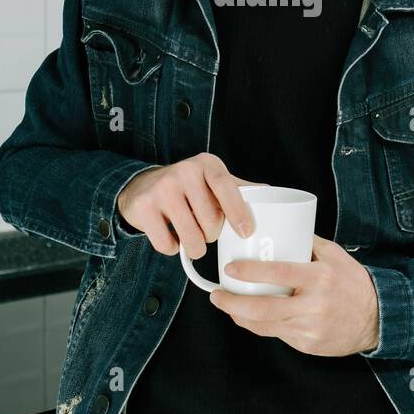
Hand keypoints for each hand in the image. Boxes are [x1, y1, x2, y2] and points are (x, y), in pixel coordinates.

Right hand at [116, 153, 261, 257]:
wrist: (142, 186)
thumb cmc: (187, 187)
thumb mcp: (212, 179)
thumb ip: (238, 188)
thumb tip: (270, 193)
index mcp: (207, 164)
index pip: (227, 187)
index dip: (238, 211)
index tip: (246, 232)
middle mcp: (184, 171)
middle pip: (211, 221)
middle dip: (212, 235)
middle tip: (205, 229)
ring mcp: (162, 188)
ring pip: (191, 237)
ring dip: (195, 247)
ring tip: (190, 236)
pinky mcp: (144, 207)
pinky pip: (167, 244)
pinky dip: (172, 248)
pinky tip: (170, 235)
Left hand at [210, 235, 379, 356]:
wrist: (377, 317)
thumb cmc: (352, 281)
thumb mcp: (333, 254)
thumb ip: (306, 241)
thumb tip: (278, 226)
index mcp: (320, 277)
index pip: (279, 273)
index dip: (250, 272)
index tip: (230, 270)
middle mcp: (314, 304)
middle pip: (263, 308)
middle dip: (233, 304)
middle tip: (216, 295)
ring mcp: (310, 328)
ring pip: (265, 325)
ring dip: (240, 316)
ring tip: (227, 306)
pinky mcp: (308, 344)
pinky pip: (277, 334)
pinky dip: (260, 325)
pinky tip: (249, 317)